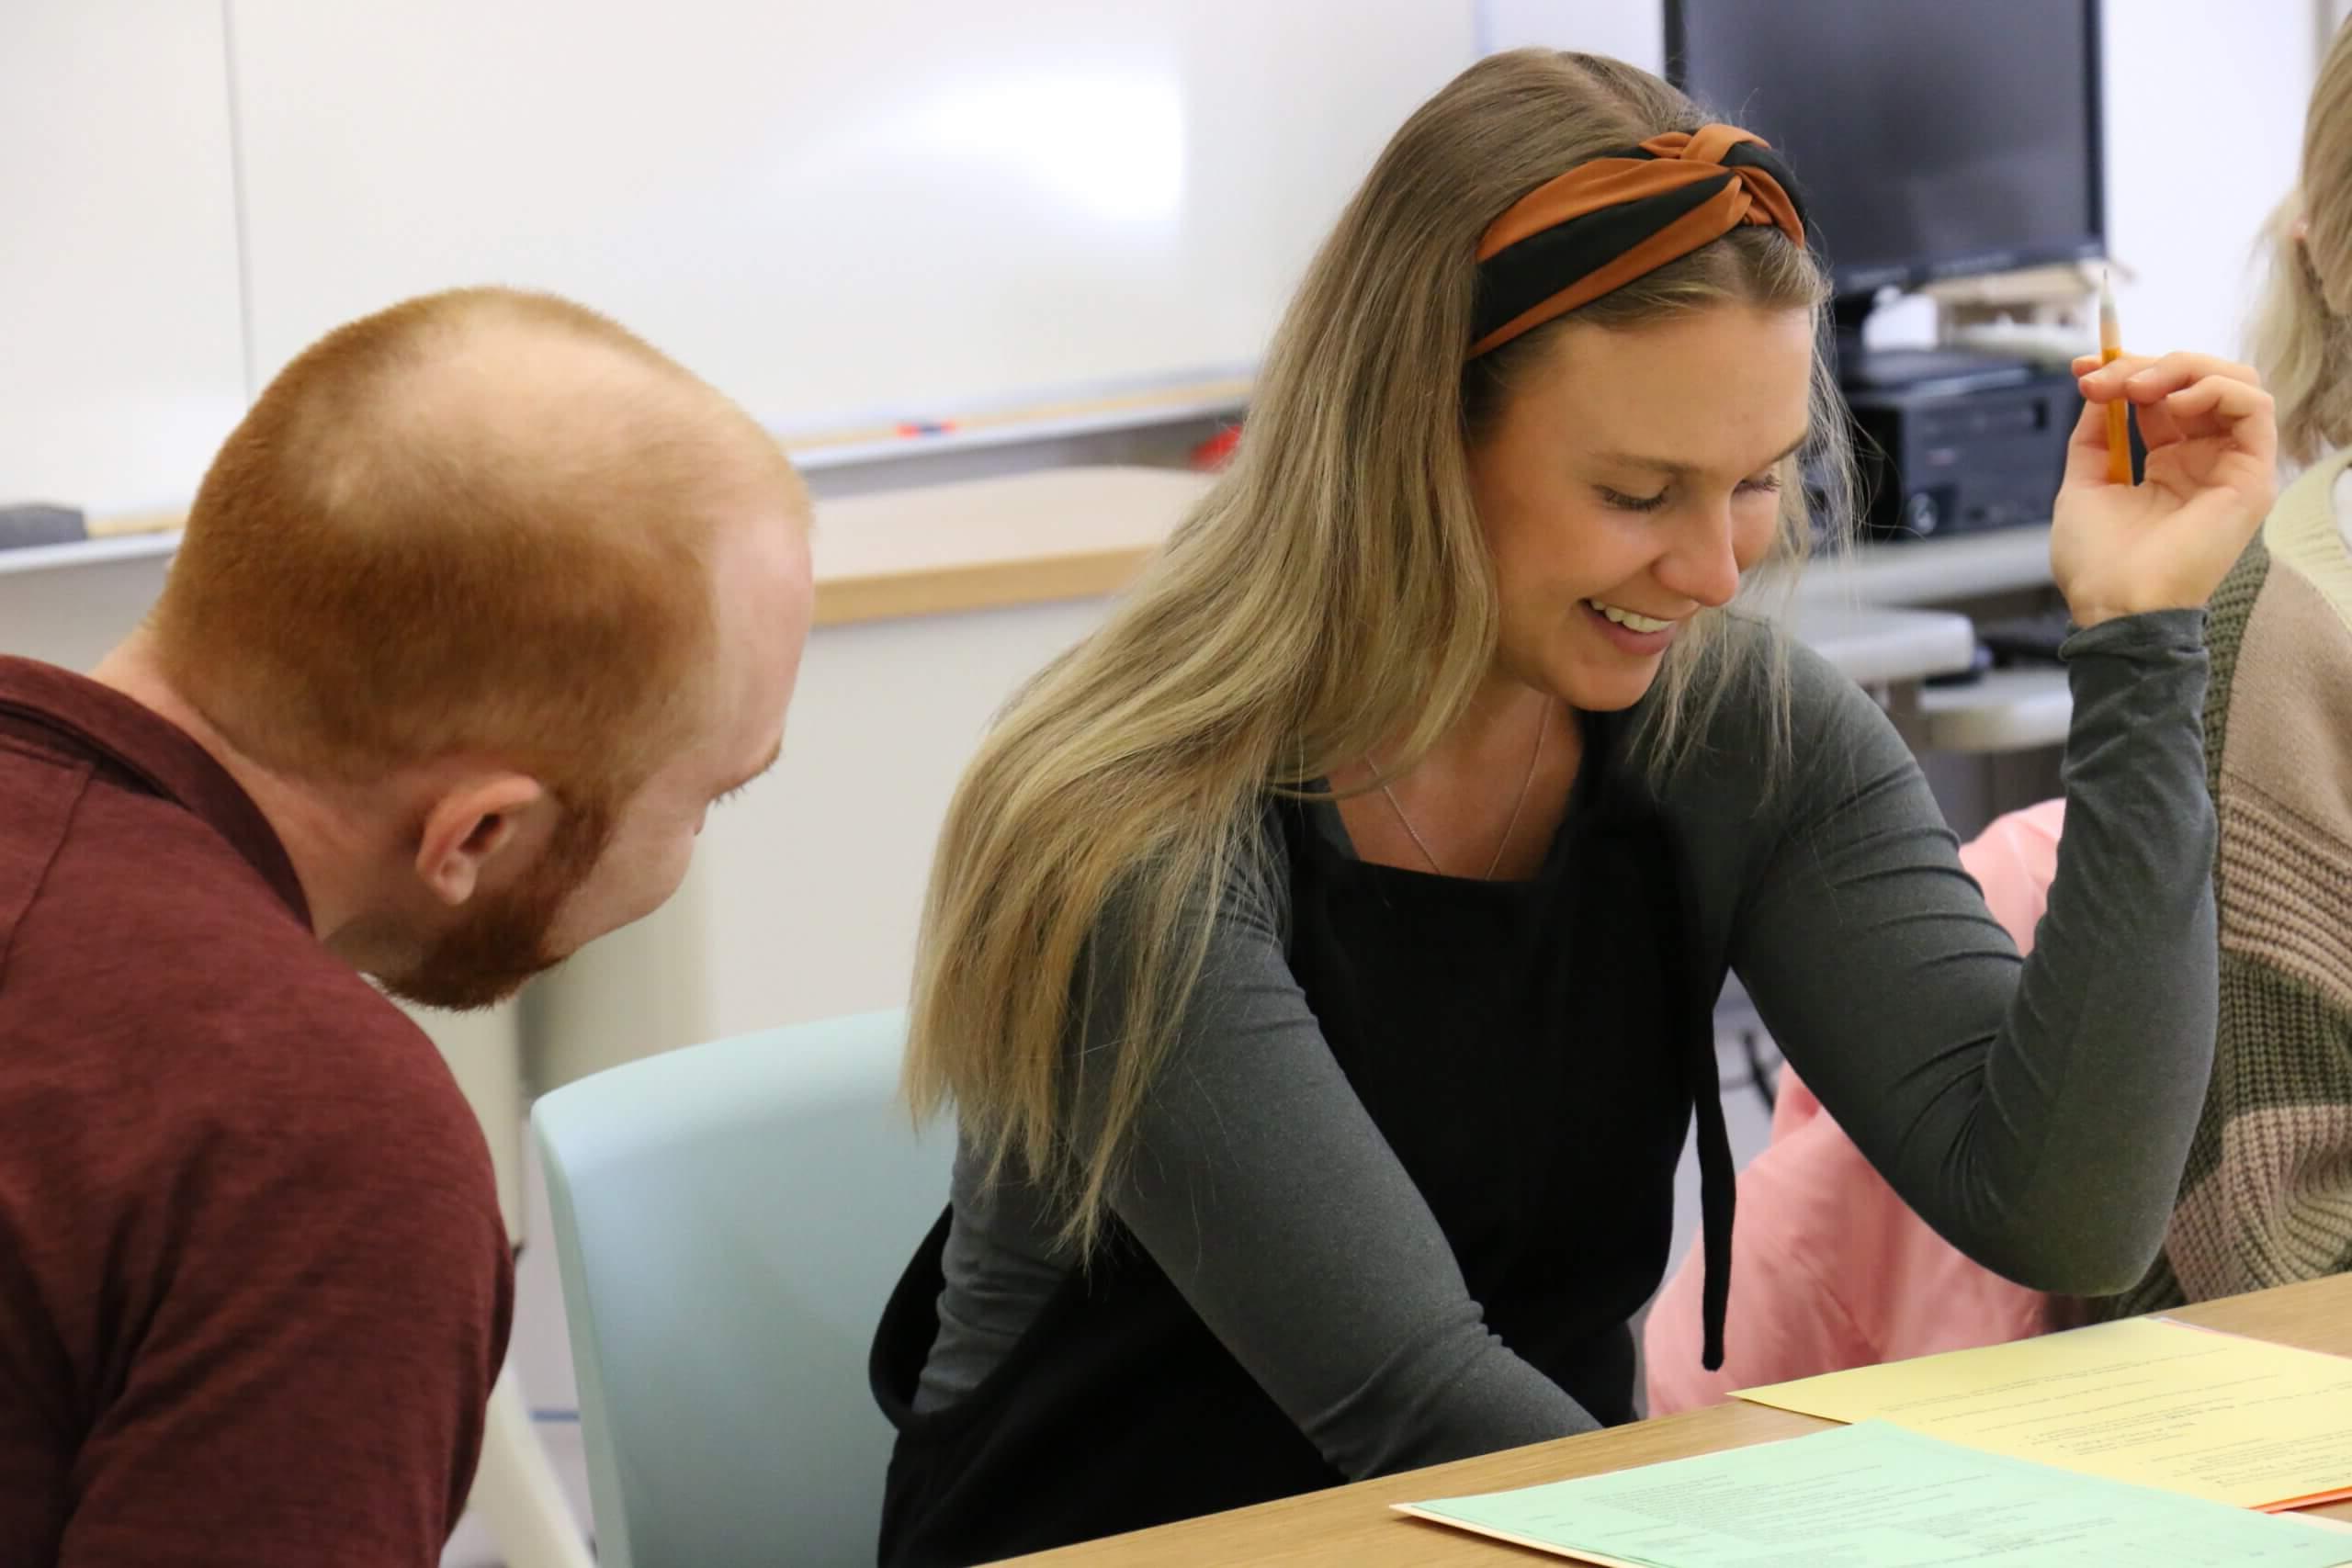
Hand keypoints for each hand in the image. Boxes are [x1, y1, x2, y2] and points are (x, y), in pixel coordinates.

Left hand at [2049, 351, 2276, 627]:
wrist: (2115, 605)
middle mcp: (2205, 459)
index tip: (2081, 368)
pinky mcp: (2253, 476)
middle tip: (2106, 379)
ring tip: (2138, 388)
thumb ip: (2094, 437)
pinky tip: (2173, 405)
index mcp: (2168, 463)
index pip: (2162, 395)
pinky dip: (2215, 389)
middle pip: (2198, 380)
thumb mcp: (2083, 485)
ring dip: (2182, 370)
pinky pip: (2254, 407)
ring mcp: (2231, 466)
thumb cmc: (2097, 562)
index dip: (2124, 371)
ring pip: (2233, 382)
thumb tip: (2098, 391)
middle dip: (2148, 365)